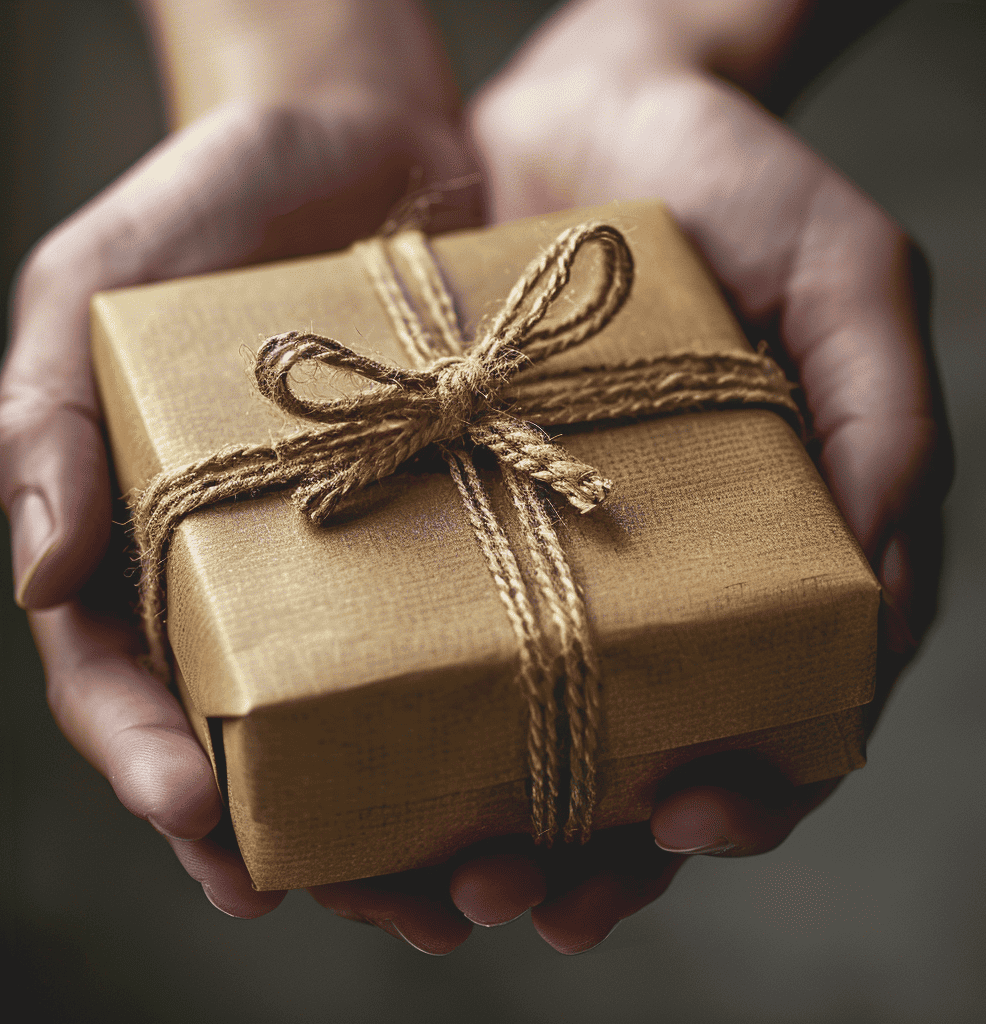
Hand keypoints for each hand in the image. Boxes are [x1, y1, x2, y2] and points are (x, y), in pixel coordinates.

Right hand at [0, 1, 481, 924]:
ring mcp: (374, 559)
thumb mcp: (88, 290)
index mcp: (154, 546)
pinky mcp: (472, 523)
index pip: (131, 688)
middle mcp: (265, 576)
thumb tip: (32, 574)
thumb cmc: (210, 206)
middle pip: (272, 746)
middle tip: (385, 912)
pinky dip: (510, 720)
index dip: (156, 773)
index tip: (206, 834)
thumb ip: (46, 421)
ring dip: (428, 822)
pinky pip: (486, 640)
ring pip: (387, 725)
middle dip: (316, 844)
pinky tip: (556, 780)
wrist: (369, 139)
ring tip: (484, 890)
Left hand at [460, 0, 952, 951]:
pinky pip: (460, 648)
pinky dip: (437, 730)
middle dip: (622, 851)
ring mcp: (577, 558)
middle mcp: (683, 572)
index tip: (693, 819)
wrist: (577, 116)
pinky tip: (397, 783)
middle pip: (669, 754)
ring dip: (521, 829)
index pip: (798, 711)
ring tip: (468, 883)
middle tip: (553, 900)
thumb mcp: (843, 272)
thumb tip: (882, 587)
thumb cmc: (729, 181)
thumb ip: (884, 415)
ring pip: (561, 734)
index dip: (759, 791)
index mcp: (790, 543)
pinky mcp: (481, 524)